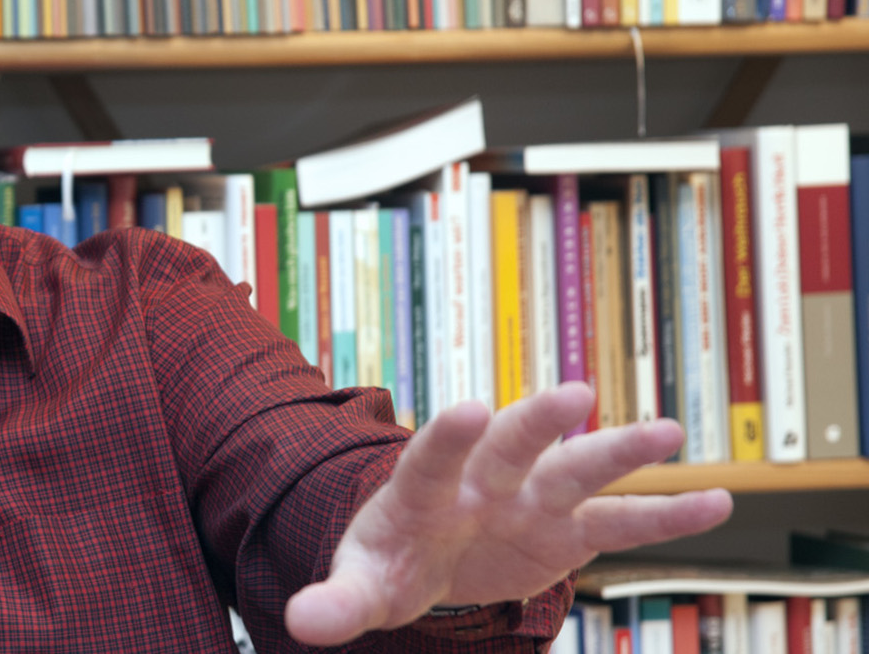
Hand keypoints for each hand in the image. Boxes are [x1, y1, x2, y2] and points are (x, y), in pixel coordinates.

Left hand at [284, 381, 733, 645]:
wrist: (423, 561)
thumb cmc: (388, 566)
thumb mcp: (360, 588)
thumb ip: (336, 603)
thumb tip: (302, 623)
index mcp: (420, 493)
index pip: (429, 461)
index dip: (447, 437)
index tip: (470, 409)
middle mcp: (480, 483)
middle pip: (510, 448)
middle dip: (537, 424)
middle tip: (573, 396)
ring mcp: (528, 501)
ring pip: (575, 471)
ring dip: (616, 452)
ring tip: (667, 430)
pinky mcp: (568, 531)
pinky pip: (621, 523)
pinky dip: (666, 515)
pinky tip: (716, 502)